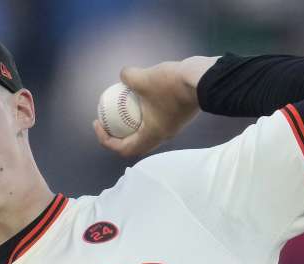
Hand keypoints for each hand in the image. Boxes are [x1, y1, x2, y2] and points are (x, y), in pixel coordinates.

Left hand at [93, 56, 217, 157]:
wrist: (204, 79)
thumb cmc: (172, 84)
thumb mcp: (143, 78)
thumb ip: (129, 77)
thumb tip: (122, 75)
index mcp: (151, 135)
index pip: (123, 149)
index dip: (106, 140)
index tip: (99, 123)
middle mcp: (162, 135)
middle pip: (134, 144)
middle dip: (117, 135)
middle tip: (107, 120)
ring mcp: (171, 127)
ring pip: (146, 132)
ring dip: (131, 124)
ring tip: (122, 108)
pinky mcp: (177, 116)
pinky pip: (155, 120)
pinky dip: (144, 114)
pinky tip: (140, 97)